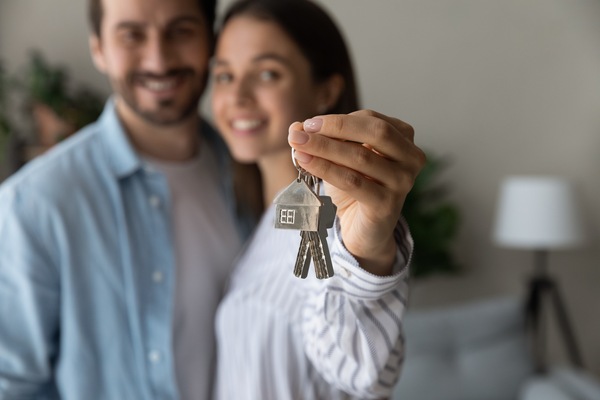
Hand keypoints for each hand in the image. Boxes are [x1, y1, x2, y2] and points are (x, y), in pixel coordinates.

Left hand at [288, 110, 425, 275]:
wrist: (363, 230)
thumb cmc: (356, 188)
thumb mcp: (340, 158)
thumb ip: (322, 139)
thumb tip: (297, 127)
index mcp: (404, 138)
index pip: (370, 120)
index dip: (338, 120)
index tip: (309, 125)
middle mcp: (411, 158)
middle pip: (375, 132)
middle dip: (335, 128)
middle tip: (303, 131)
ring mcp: (403, 182)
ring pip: (361, 156)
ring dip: (324, 147)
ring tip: (298, 145)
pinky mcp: (388, 204)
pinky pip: (353, 181)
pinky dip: (326, 169)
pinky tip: (306, 162)